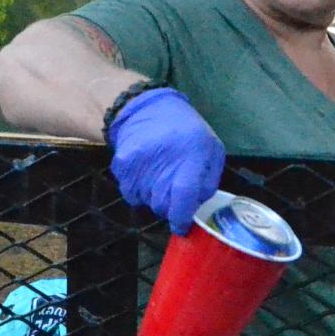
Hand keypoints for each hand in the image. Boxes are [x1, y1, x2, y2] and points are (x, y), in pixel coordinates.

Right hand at [106, 87, 224, 234]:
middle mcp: (163, 162)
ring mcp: (140, 164)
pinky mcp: (123, 165)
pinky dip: (138, 190)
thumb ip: (208, 180)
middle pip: (162, 205)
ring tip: (159, 176)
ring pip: (145, 202)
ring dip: (153, 197)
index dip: (181, 218)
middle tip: (173, 192)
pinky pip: (130, 194)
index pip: (184, 197)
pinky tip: (145, 174)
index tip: (181, 227)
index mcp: (191, 157)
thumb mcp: (211, 149)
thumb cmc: (186, 131)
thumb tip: (196, 206)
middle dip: (169, 207)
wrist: (146, 108)